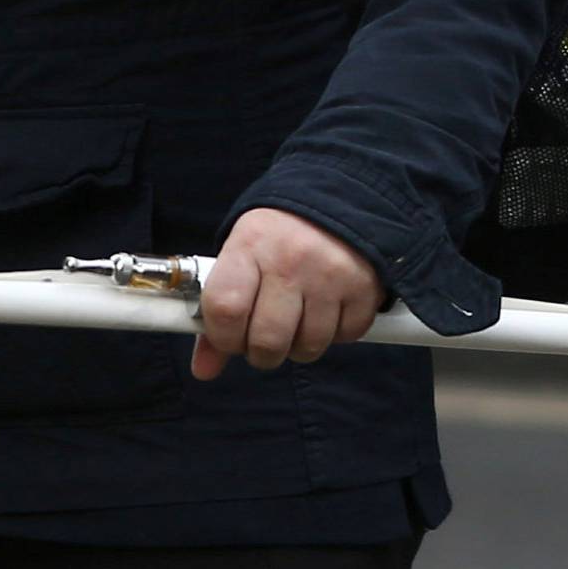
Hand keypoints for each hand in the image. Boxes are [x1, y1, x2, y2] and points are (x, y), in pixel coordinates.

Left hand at [191, 208, 382, 378]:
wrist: (338, 198)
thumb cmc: (277, 236)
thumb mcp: (240, 257)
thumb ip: (219, 313)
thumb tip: (204, 369)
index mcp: (249, 245)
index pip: (225, 309)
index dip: (223, 337)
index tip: (229, 337)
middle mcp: (290, 260)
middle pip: (267, 340)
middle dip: (261, 353)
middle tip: (263, 340)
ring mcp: (329, 275)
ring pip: (307, 347)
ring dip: (298, 347)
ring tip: (296, 321)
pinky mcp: (364, 288)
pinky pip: (344, 338)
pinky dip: (334, 335)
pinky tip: (325, 311)